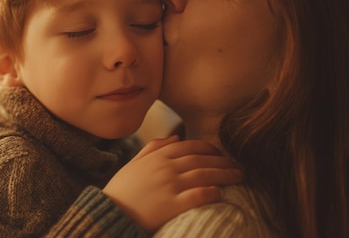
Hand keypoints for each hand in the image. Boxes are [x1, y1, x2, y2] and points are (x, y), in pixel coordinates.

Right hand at [102, 136, 242, 231]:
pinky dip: (212, 192)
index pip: (191, 146)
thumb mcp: (134, 163)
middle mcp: (166, 167)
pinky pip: (198, 195)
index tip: (221, 154)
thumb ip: (154, 147)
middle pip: (202, 159)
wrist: (110, 213)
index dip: (210, 148)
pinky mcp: (172, 204)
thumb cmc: (122, 190)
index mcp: (157, 156)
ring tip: (238, 177)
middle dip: (223, 161)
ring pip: (205, 174)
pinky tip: (220, 193)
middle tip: (238, 166)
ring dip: (225, 174)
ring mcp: (170, 185)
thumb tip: (176, 136)